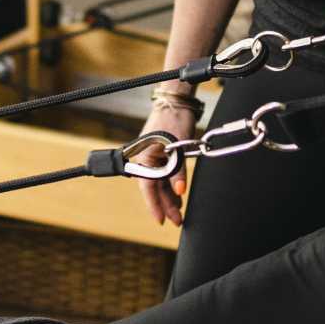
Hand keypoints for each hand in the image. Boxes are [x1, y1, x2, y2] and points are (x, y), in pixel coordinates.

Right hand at [130, 100, 198, 225]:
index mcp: (143, 157)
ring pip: (160, 183)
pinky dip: (172, 186)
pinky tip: (179, 196)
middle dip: (165, 206)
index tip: (161, 220)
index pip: (147, 187)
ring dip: (169, 198)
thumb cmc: (173, 120)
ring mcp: (154, 157)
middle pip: (154, 188)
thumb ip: (178, 170)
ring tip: (179, 213)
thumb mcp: (177, 147)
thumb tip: (181, 192)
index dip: (154, 205)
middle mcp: (146, 160)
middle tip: (177, 221)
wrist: (176, 103)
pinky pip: (165, 175)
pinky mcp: (162, 155)